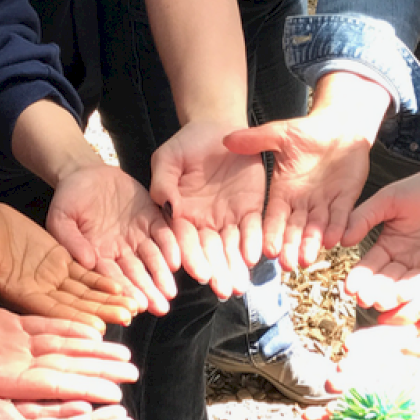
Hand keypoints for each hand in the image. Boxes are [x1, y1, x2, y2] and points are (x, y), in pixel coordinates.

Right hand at [0, 200, 136, 327]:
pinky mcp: (59, 262)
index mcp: (15, 293)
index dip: (72, 320)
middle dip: (100, 312)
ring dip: (107, 300)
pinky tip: (123, 286)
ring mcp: (50, 279)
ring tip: (134, 306)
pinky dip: (103, 280)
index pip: (48, 312)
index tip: (97, 328)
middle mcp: (37, 292)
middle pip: (73, 307)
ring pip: (83, 293)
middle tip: (128, 317)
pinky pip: (85, 274)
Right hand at [0, 289, 138, 404]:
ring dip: (91, 351)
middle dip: (99, 373)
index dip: (86, 390)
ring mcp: (8, 352)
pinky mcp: (3, 330)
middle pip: (65, 372)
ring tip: (124, 354)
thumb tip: (20, 398)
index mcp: (0, 386)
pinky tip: (93, 328)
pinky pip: (44, 329)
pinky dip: (69, 328)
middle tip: (135, 372)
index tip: (119, 393)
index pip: (53, 389)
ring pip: (59, 351)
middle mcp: (10, 373)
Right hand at [47, 164, 181, 316]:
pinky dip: (170, 247)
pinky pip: (163, 234)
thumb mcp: (61, 217)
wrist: (86, 172)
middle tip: (160, 307)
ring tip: (169, 292)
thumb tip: (87, 262)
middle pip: (135, 274)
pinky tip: (175, 261)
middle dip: (147, 291)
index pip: (110, 277)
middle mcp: (119, 251)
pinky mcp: (151, 218)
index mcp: (97, 255)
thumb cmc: (69, 198)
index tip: (134, 305)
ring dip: (161, 276)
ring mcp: (137, 236)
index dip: (122, 291)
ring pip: (152, 259)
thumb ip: (70, 240)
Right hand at [149, 119, 265, 297]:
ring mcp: (228, 218)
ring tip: (241, 284)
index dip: (190, 256)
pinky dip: (254, 242)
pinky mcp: (250, 209)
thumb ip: (163, 181)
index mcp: (180, 215)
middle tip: (224, 290)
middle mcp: (204, 223)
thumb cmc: (187, 144)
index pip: (184, 240)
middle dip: (217, 271)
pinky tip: (256, 256)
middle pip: (210, 251)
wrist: (219, 129)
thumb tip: (164, 204)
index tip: (198, 273)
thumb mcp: (168, 158)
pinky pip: (253, 228)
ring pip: (232, 247)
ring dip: (236, 266)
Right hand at [225, 108, 376, 270]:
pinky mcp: (346, 199)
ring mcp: (324, 203)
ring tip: (307, 259)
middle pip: (294, 229)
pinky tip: (335, 240)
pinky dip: (338, 228)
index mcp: (282, 192)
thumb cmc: (308, 132)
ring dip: (311, 243)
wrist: (340, 128)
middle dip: (290, 247)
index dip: (270, 234)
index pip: (274, 217)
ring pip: (316, 228)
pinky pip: (342, 216)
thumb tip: (226, 140)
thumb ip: (255, 140)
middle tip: (287, 265)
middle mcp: (301, 203)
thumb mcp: (279, 134)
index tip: (265, 251)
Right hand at [342, 160, 419, 305]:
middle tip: (364, 300)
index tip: (349, 288)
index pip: (370, 266)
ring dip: (393, 296)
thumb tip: (343, 240)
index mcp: (388, 246)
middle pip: (386, 282)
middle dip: (374, 292)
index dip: (359, 278)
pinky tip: (406, 296)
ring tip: (381, 302)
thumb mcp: (390, 199)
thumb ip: (365, 217)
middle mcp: (405, 262)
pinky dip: (418, 291)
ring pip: (406, 287)